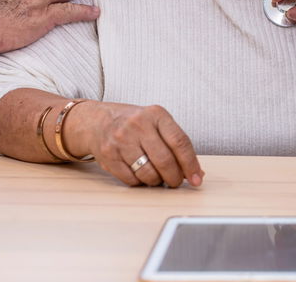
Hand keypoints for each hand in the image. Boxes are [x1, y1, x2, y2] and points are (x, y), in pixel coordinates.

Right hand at [66, 101, 203, 187]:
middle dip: (174, 178)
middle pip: (165, 161)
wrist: (97, 121)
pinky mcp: (109, 155)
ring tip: (156, 176)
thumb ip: (176, 144)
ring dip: (157, 181)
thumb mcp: (156, 123)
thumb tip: (197, 173)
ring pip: (149, 173)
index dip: (191, 164)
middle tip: (175, 182)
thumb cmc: (133, 124)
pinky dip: (140, 182)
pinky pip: (132, 179)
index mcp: (156, 114)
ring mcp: (122, 140)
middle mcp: (138, 124)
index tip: (197, 178)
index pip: (180, 142)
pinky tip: (139, 173)